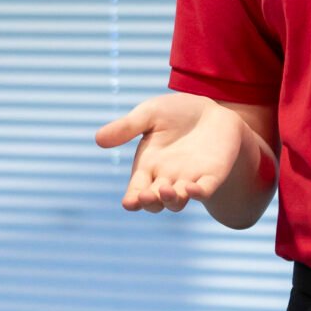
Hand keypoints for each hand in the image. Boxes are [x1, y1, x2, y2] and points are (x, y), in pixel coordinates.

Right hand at [96, 93, 246, 212]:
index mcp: (148, 167)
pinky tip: (192, 189)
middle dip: (150, 202)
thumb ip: (127, 127)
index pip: (136, 190)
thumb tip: (98, 139)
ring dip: (171, 199)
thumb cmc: (177, 112)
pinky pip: (204, 191)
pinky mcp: (212, 176)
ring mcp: (190, 179)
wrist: (212, 107)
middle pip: (155, 201)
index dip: (133, 199)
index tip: (129, 203)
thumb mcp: (149, 114)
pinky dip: (198, 193)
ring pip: (177, 201)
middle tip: (146, 195)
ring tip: (166, 190)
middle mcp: (167, 178)